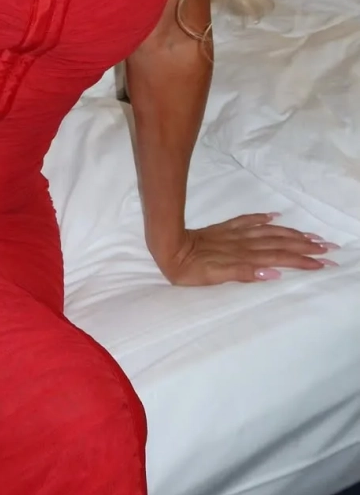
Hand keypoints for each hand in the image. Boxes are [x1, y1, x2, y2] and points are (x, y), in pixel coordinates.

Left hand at [154, 213, 339, 285]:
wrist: (166, 248)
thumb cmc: (188, 269)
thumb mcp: (214, 278)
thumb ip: (243, 273)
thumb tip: (273, 271)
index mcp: (242, 256)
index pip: (278, 257)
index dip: (301, 259)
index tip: (322, 262)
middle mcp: (241, 243)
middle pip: (278, 243)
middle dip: (304, 245)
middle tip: (328, 248)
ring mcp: (232, 234)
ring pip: (267, 232)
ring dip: (290, 233)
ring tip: (310, 235)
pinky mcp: (222, 229)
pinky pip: (246, 221)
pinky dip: (261, 218)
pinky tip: (273, 217)